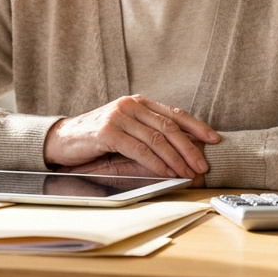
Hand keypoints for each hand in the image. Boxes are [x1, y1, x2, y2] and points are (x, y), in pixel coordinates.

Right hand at [42, 95, 219, 179]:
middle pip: (169, 127)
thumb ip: (148, 132)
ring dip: (176, 160)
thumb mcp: (126, 129)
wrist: (62, 139)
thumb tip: (181, 148)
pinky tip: (166, 172)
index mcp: (138, 102)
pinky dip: (156, 163)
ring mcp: (119, 116)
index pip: (174, 114)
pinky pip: (139, 149)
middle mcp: (130, 105)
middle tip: (202, 165)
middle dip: (190, 148)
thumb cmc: (97, 138)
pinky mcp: (108, 131)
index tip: (214, 139)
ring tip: (187, 174)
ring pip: (157, 139)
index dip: (197, 126)